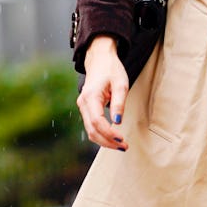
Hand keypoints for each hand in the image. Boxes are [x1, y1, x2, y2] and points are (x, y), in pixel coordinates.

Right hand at [77, 35, 129, 150]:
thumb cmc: (111, 69)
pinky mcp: (86, 108)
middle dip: (107, 142)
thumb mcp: (120, 84)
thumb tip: (117, 122)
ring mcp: (83, 106)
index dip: (108, 133)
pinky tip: (113, 137)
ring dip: (104, 140)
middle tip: (124, 147)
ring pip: (90, 130)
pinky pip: (91, 126)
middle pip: (92, 130)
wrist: (100, 59)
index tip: (121, 139)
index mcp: (91, 97)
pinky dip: (101, 134)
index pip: (97, 122)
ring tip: (121, 145)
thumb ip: (118, 103)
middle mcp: (83, 103)